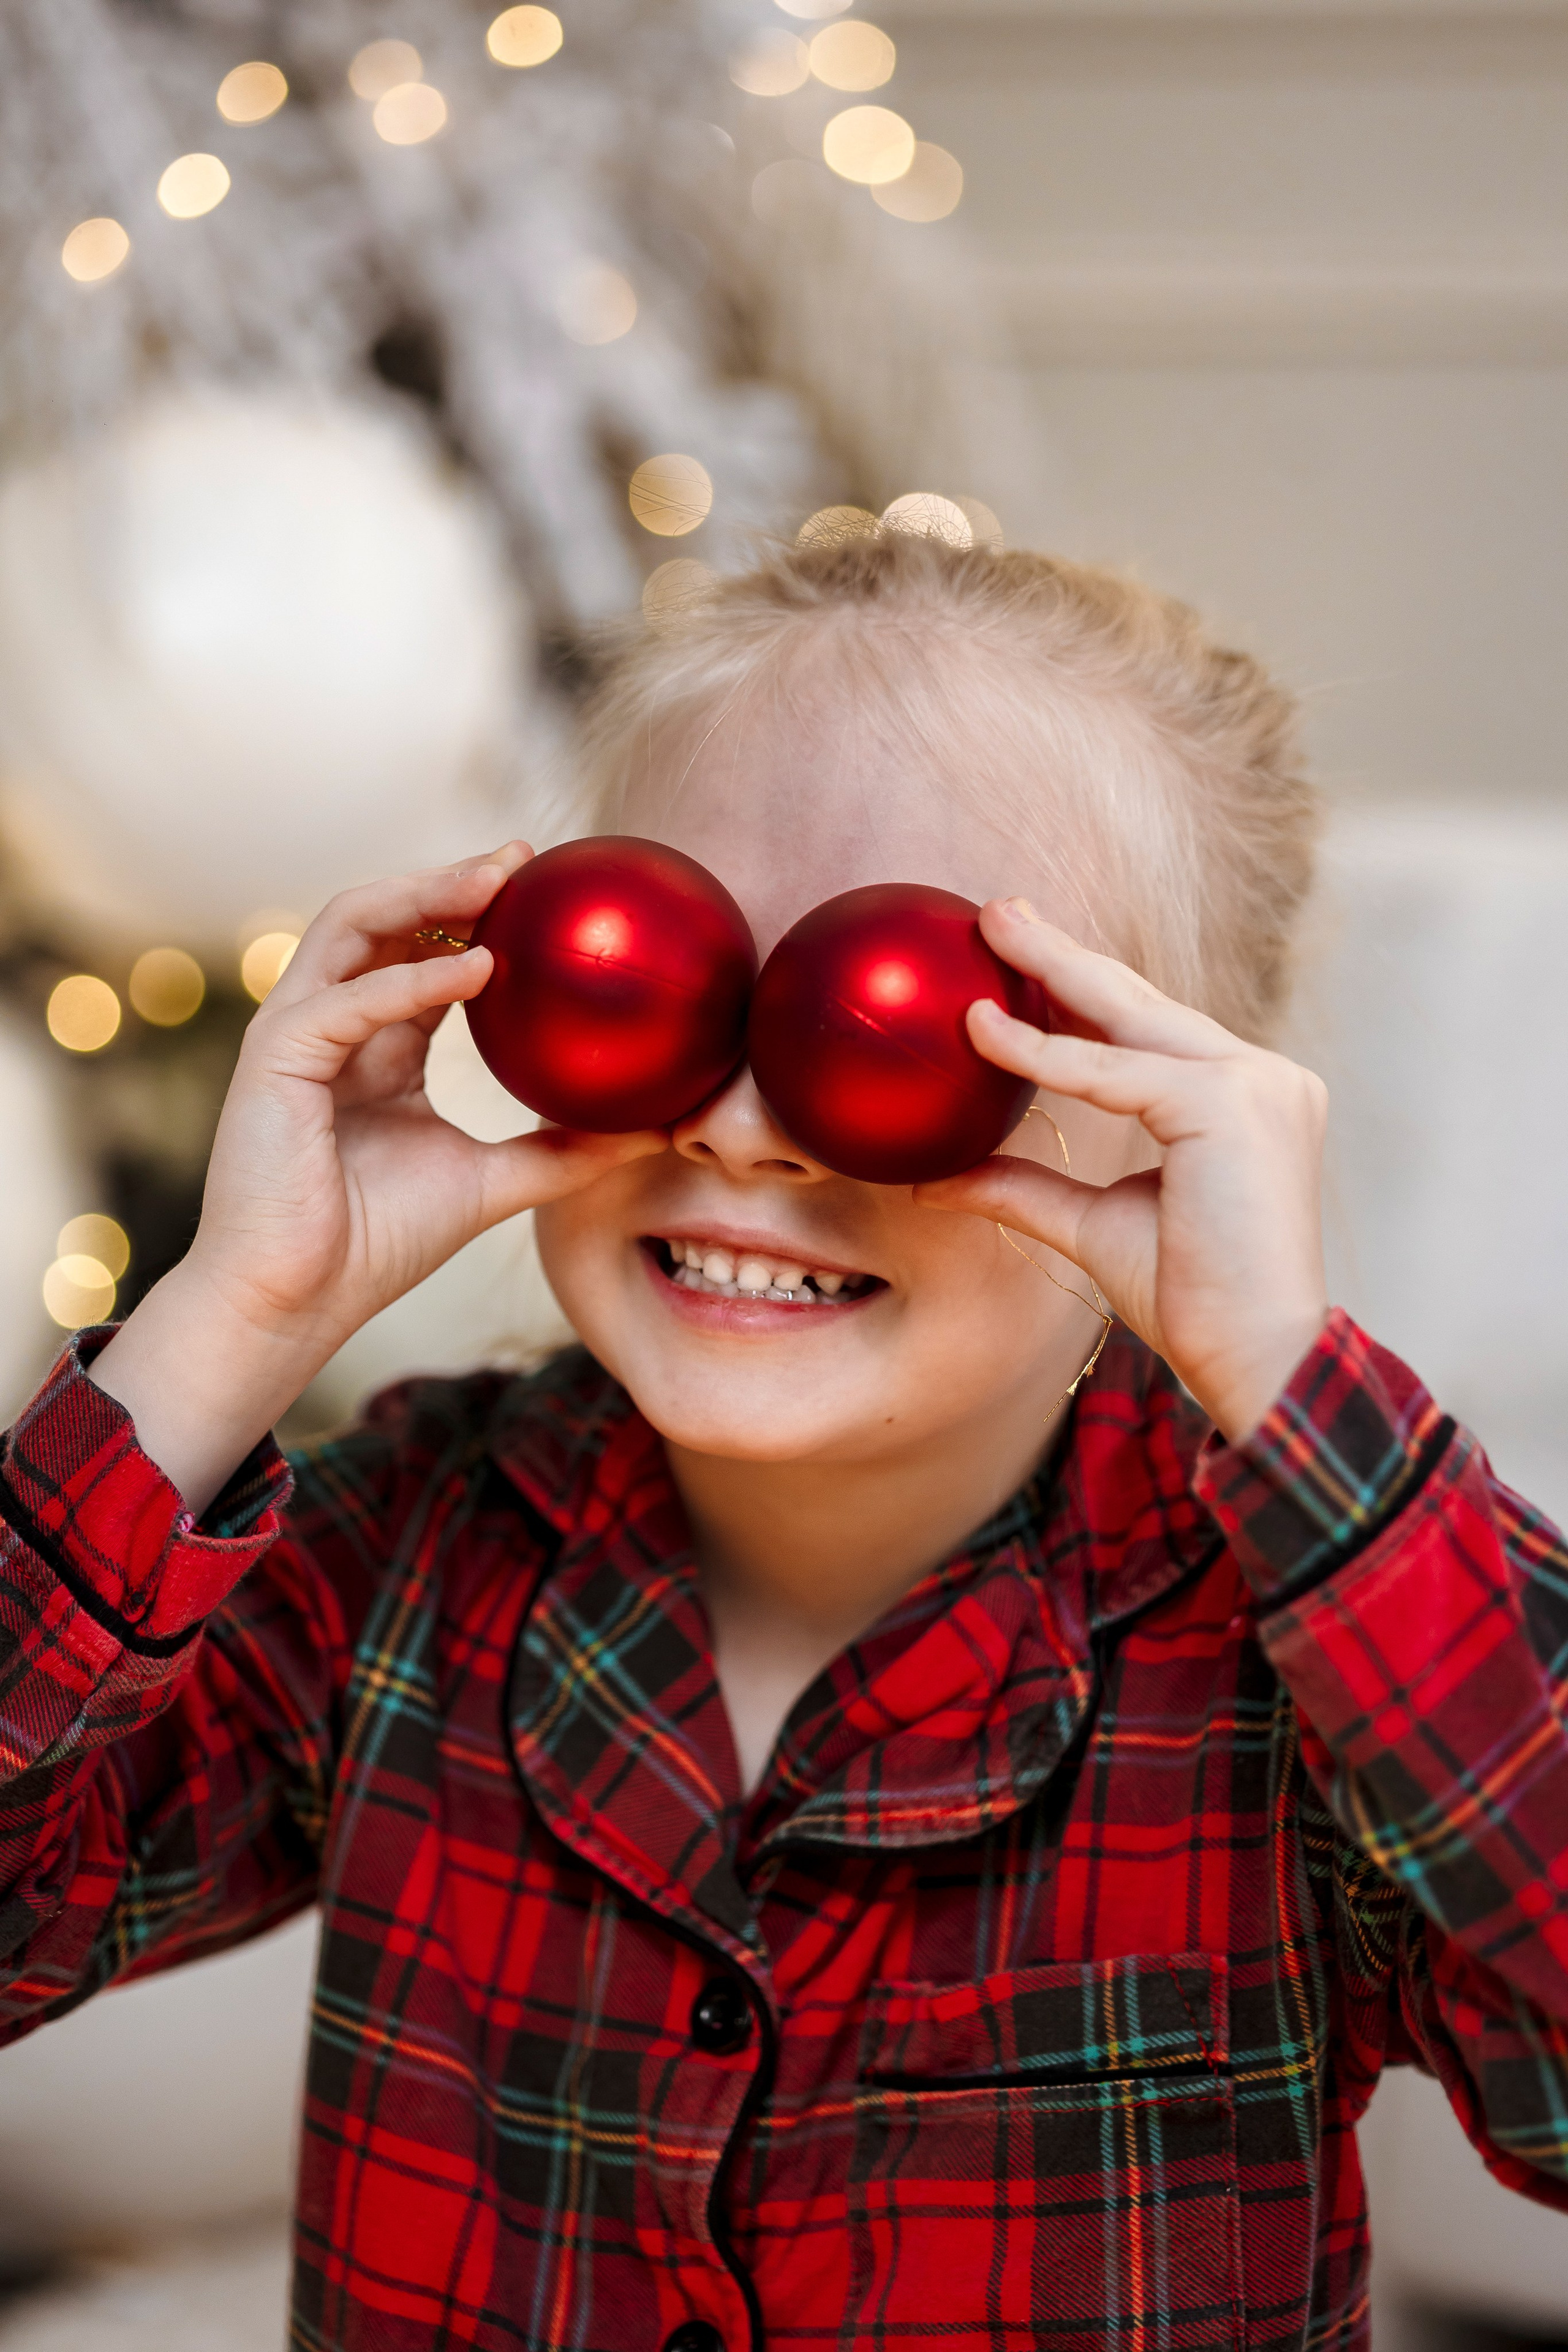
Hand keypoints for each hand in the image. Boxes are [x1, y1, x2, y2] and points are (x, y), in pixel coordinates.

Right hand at [91, 846, 665, 1513]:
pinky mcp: (276, 1060)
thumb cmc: (375, 1244)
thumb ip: (566, 1149)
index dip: (477, 916)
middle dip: (450, 881)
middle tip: (522, 856)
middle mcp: (332, 1027)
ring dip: (423, 895)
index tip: (544, 888)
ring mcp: (296, 1036)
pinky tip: (479, 967)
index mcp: (376, 1048)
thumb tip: (655, 1129)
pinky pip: (348, 1000)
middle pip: (385, 920)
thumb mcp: (495, 1182)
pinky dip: (413, 979)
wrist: (297, 1302)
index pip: (423, 956)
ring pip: (352, 927)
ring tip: (494, 879)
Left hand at [916, 899, 1329, 1441]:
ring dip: (1055, 971)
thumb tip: (938, 1177)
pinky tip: (987, 1032)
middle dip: (1063, 954)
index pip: (1148, 1031)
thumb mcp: (1092, 1225)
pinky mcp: (1233, 1106)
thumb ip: (1026, 1188)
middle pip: (1142, 1002)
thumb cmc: (1193, 1299)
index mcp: (1242, 1097)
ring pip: (1133, 1017)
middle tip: (997, 910)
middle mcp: (1261, 1078)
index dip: (1079, 991)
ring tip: (993, 931)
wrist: (1257, 1359)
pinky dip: (1047, 1056)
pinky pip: (1118, 1073)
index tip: (1018, 957)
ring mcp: (1257, 1084)